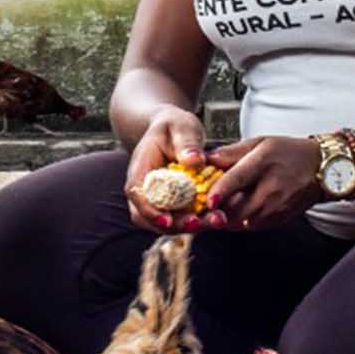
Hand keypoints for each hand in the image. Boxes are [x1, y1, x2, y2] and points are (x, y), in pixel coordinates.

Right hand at [124, 106, 208, 231]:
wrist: (173, 130)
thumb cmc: (174, 125)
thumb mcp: (181, 127)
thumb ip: (186, 142)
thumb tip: (194, 160)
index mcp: (140, 169)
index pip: (137, 194)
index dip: (149, 210)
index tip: (168, 219)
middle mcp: (143, 190)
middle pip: (150, 217)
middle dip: (175, 225)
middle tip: (200, 223)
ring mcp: (156, 200)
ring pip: (165, 224)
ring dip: (189, 227)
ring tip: (216, 220)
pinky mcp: (171, 206)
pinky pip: (180, 220)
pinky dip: (197, 221)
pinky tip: (217, 216)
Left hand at [204, 135, 322, 231]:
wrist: (320, 168)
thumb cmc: (288, 152)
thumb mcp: (260, 143)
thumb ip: (231, 152)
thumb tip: (205, 159)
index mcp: (264, 162)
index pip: (237, 180)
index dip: (219, 192)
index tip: (208, 201)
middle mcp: (272, 187)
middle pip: (236, 208)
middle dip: (217, 210)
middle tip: (205, 205)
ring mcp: (278, 206)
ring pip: (241, 221)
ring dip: (227, 217)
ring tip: (221, 206)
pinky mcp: (280, 219)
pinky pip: (252, 226)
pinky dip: (240, 220)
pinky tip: (240, 209)